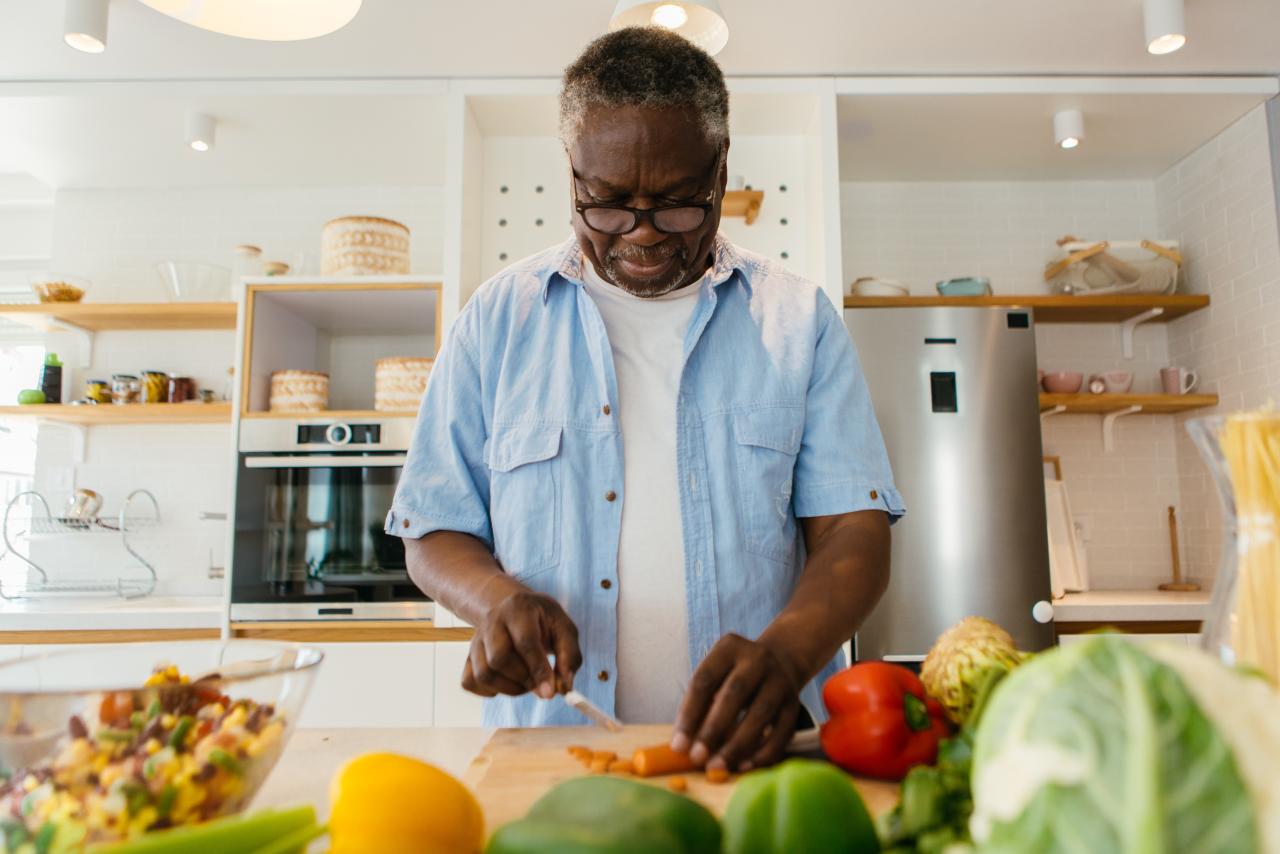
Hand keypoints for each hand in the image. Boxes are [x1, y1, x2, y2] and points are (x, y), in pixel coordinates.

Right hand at [461, 590, 581, 699]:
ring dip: (509, 689)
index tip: (550, 693)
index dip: (538, 670)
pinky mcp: (468, 656)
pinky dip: (489, 691)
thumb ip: (569, 656)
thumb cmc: (543, 621)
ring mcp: (476, 639)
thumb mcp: (564, 628)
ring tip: (527, 683)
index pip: (525, 642)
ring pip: (483, 673)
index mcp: (519, 608)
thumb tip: (563, 687)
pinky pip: (470, 682)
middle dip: (523, 680)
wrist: (512, 609)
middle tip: (541, 685)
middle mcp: (492, 621)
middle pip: (498, 659)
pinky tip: (507, 684)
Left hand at [671, 633, 803, 773]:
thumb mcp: (717, 674)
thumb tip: (685, 744)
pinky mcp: (794, 703)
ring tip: (718, 767)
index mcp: (729, 648)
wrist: (782, 659)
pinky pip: (782, 731)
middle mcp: (757, 659)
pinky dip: (763, 752)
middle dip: (713, 729)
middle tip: (697, 757)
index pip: (704, 679)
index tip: (679, 745)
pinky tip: (745, 766)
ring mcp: (779, 680)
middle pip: (734, 694)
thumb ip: (701, 703)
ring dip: (737, 745)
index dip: (689, 713)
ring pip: (760, 714)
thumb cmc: (736, 674)